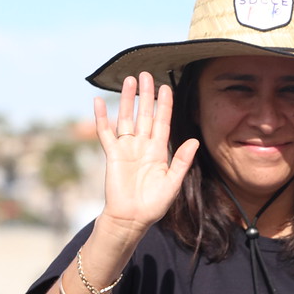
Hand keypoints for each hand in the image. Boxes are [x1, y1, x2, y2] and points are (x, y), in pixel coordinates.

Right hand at [94, 72, 196, 236]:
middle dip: (146, 95)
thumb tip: (194, 141)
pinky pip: (105, 132)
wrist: (132, 219)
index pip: (162, 122)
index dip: (164, 105)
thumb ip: (181, 161)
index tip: (166, 87)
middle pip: (144, 114)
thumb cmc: (153, 205)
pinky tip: (98, 101)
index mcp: (158, 151)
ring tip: (128, 80)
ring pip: (126, 118)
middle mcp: (142, 146)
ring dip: (127, 100)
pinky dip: (101, 117)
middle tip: (146, 74)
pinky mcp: (112, 154)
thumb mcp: (173, 182)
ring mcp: (126, 148)